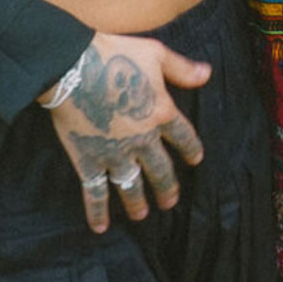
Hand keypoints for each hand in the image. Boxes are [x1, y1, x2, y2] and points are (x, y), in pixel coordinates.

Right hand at [43, 33, 210, 232]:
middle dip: (167, 187)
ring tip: (142, 215)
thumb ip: (182, 68)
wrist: (74, 67)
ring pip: (132, 185)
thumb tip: (207, 74)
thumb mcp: (156, 54)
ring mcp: (115, 153)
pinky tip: (100, 227)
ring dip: (138, 202)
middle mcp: (143, 139)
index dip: (191, 148)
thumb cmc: (115, 55)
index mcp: (161, 113)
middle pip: (160, 169)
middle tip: (170, 201)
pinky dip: (97, 211)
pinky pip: (95, 192)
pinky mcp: (89, 160)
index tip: (196, 160)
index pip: (183, 136)